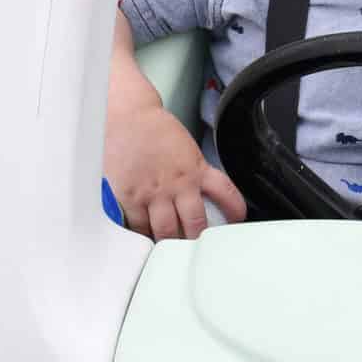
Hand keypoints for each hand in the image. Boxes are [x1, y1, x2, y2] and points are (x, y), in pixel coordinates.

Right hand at [104, 106, 245, 240]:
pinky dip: (142, 234)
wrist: (127, 116)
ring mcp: (153, 193)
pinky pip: (138, 227)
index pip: (226, 194)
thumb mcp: (185, 149)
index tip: (234, 220)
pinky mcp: (128, 198)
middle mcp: (177, 184)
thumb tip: (202, 194)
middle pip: (195, 225)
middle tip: (195, 245)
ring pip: (166, 232)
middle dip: (196, 239)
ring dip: (169, 242)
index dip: (234, 211)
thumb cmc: (153, 129)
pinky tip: (145, 235)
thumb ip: (195, 172)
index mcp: (196, 169)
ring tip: (169, 245)